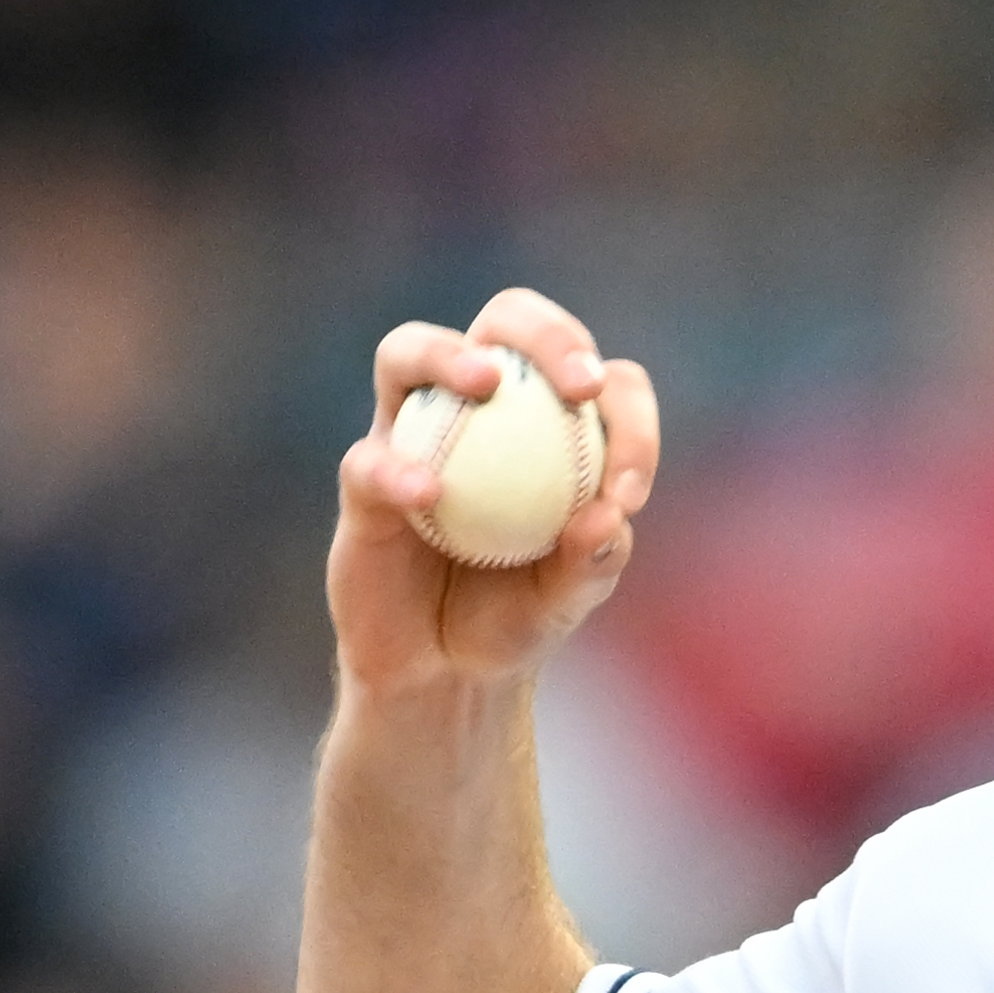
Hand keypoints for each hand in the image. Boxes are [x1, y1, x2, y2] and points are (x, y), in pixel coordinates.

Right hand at [326, 285, 664, 700]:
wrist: (442, 671)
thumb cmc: (517, 618)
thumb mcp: (568, 600)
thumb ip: (594, 561)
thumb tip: (607, 516)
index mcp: (549, 422)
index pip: (597, 380)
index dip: (626, 414)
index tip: (629, 487)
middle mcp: (478, 408)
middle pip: (505, 322)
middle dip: (549, 334)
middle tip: (580, 385)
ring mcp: (413, 434)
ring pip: (410, 353)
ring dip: (450, 355)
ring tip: (485, 380)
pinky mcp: (364, 481)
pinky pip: (372, 459)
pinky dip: (400, 469)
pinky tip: (428, 494)